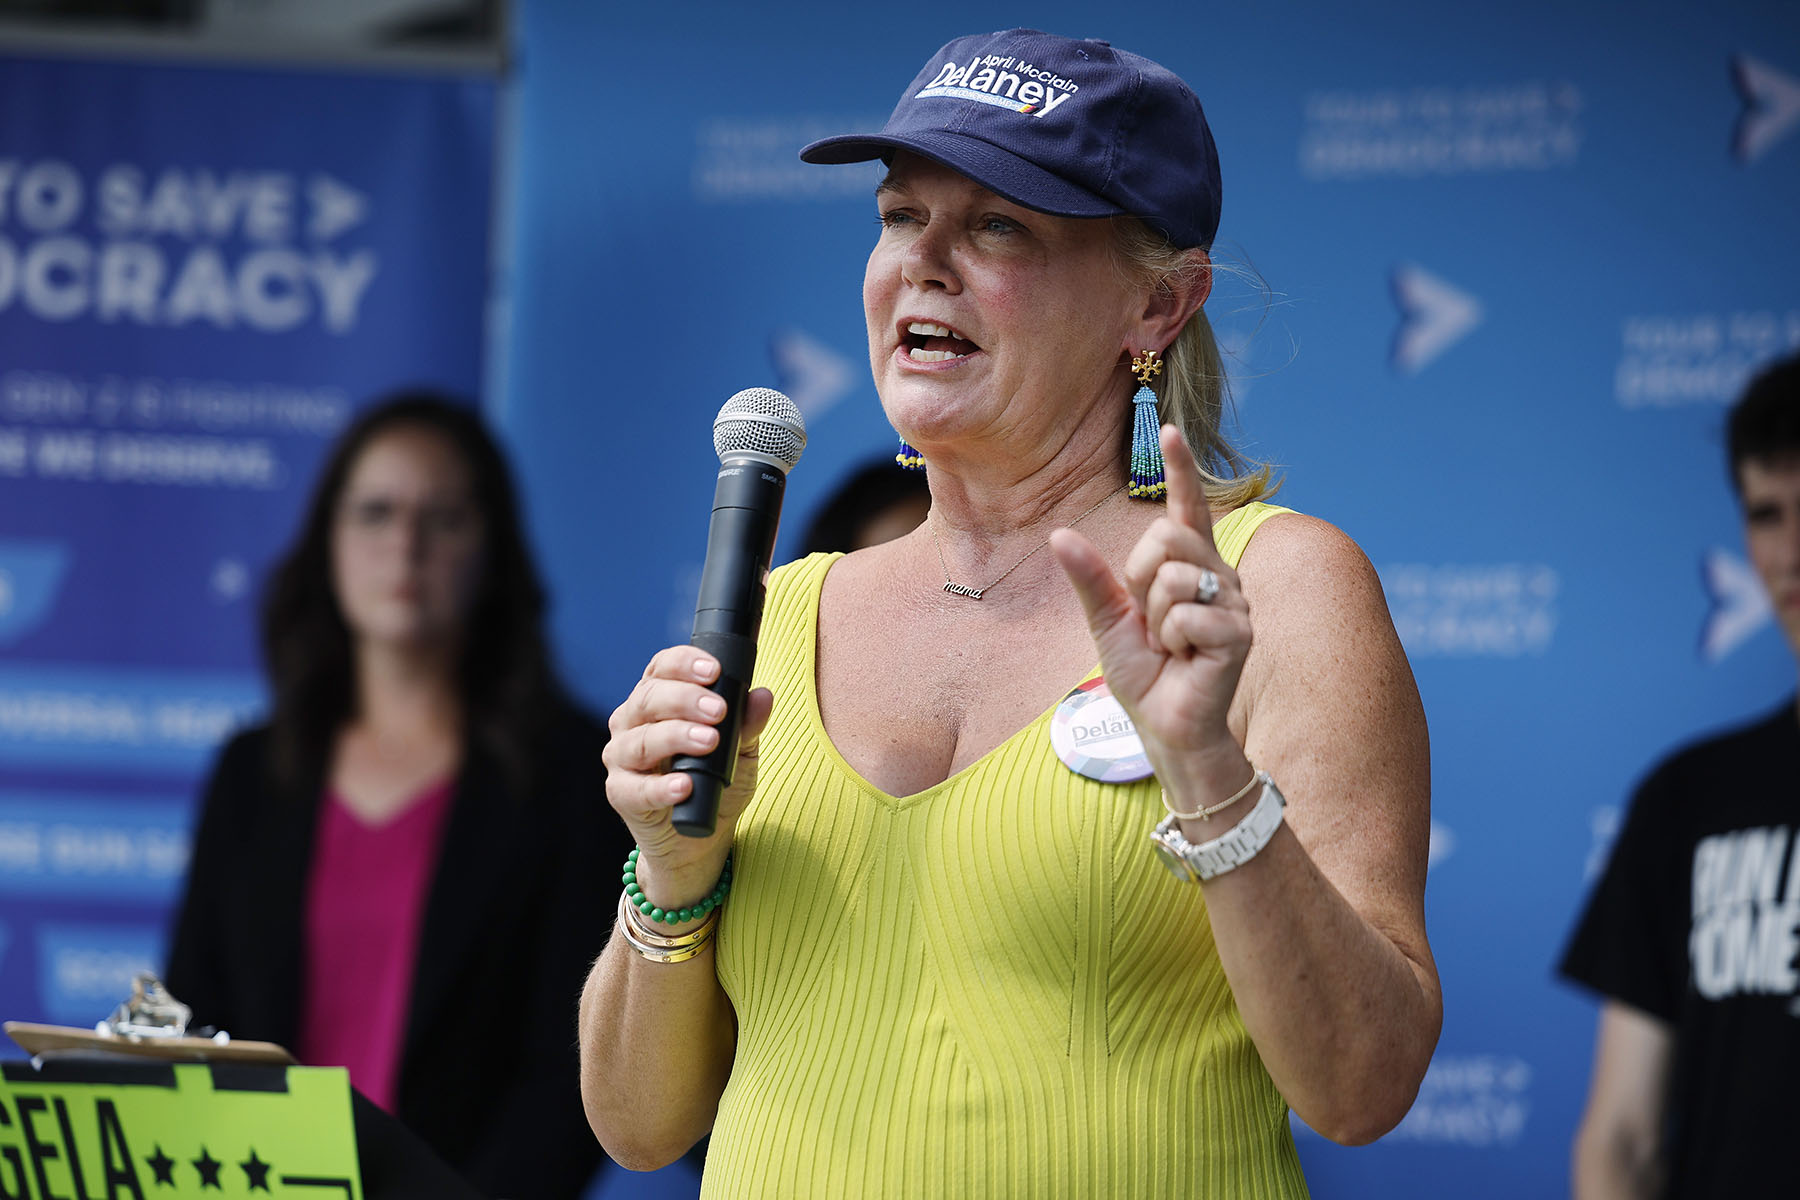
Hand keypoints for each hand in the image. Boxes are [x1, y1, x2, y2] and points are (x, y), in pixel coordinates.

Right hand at [603, 646, 774, 904]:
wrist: (699, 837)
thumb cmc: (716, 783)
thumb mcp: (740, 752)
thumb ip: (747, 725)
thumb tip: (762, 696)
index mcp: (658, 701)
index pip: (662, 668)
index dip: (684, 663)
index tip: (714, 670)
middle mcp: (632, 722)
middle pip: (649, 698)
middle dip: (686, 699)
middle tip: (718, 710)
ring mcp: (622, 758)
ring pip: (640, 740)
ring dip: (676, 736)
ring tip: (709, 741)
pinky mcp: (621, 794)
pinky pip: (635, 789)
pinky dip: (661, 787)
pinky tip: (684, 785)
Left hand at [1051, 424, 1252, 799]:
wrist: (1166, 728)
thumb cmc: (1144, 676)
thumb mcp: (1107, 622)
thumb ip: (1090, 579)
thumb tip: (1059, 535)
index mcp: (1188, 567)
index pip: (1184, 509)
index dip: (1179, 469)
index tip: (1170, 429)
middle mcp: (1218, 575)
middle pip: (1165, 537)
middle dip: (1140, 581)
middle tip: (1150, 623)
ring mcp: (1234, 602)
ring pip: (1173, 577)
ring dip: (1155, 619)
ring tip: (1170, 646)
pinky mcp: (1240, 633)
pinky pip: (1186, 616)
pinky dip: (1172, 643)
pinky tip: (1187, 661)